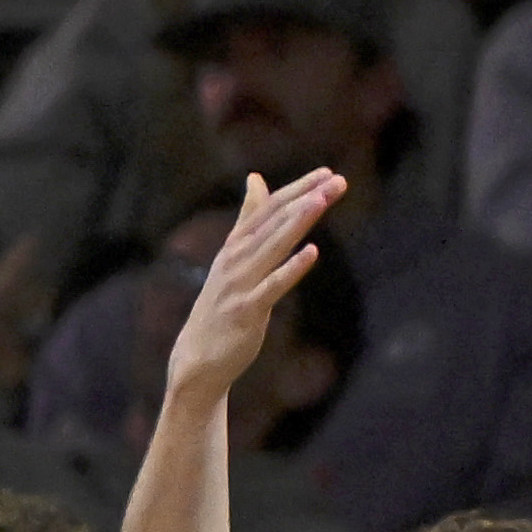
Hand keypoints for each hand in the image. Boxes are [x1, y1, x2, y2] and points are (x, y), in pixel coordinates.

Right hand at [161, 169, 336, 411]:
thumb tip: (255, 178)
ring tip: (321, 201)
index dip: (296, 189)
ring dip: (297, 223)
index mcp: (234, 246)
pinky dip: (290, 269)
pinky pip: (272, 287)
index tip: (326, 172)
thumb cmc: (221, 306)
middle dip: (305, 199)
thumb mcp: (233, 256)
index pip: (268, 209)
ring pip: (272, 247)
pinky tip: (311, 252)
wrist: (196, 359)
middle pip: (273, 222)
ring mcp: (239, 285)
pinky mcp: (246, 311)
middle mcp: (234, 260)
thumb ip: (247, 219)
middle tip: (335, 180)